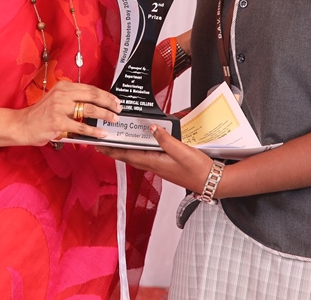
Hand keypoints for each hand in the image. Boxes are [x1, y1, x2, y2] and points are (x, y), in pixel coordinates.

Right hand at [16, 80, 121, 145]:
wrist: (22, 125)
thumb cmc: (41, 115)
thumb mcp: (57, 100)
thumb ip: (73, 100)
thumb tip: (96, 106)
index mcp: (64, 87)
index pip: (90, 88)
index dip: (105, 95)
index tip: (116, 101)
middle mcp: (63, 94)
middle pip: (93, 96)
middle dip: (109, 103)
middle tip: (118, 109)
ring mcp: (60, 108)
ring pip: (89, 110)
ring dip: (105, 115)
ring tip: (113, 120)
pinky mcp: (58, 122)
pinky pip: (81, 126)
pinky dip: (93, 130)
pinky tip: (101, 133)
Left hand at [96, 125, 214, 193]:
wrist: (210, 181)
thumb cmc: (197, 169)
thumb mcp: (181, 151)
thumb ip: (165, 139)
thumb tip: (150, 128)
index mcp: (155, 162)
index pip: (128, 155)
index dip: (112, 150)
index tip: (100, 146)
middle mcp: (154, 166)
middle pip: (129, 157)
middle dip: (114, 151)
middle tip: (102, 143)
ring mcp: (159, 167)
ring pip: (137, 157)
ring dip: (125, 151)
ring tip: (116, 143)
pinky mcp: (165, 166)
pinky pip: (146, 157)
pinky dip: (138, 151)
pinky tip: (140, 147)